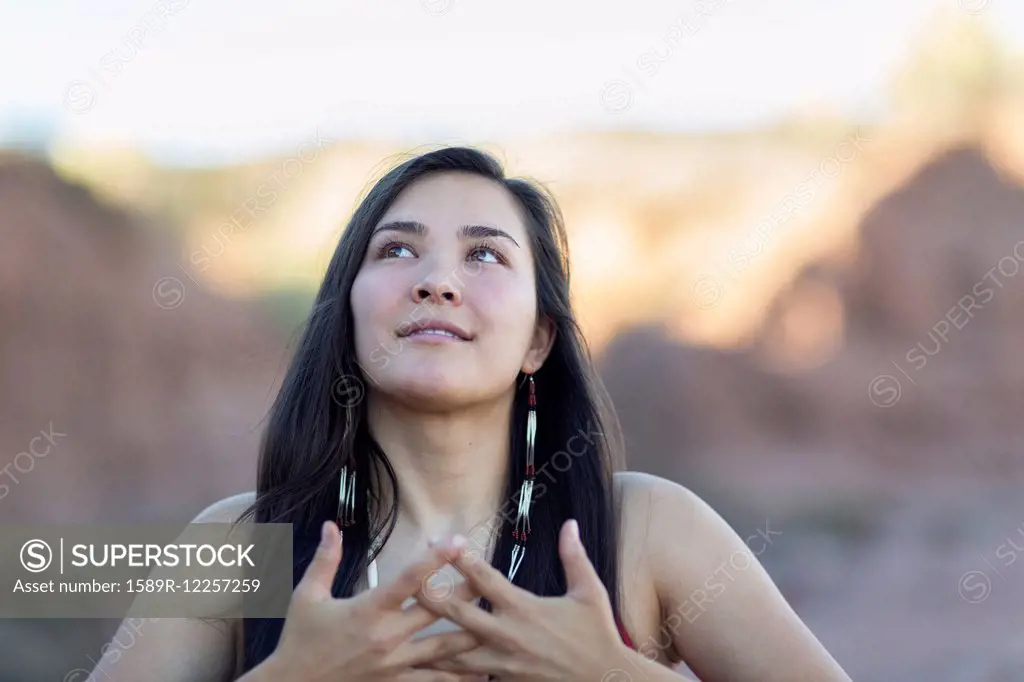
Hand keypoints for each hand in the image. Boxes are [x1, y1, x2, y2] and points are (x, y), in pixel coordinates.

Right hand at [264, 520, 482, 681]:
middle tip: (489, 576)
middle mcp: (386, 637)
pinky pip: (433, 681)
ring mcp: (394, 664)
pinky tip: (482, 673)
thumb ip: (325, 560)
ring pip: (443, 649)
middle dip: (465, 592)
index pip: (408, 580)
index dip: (435, 559)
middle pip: (436, 611)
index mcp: (367, 610)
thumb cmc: (299, 639)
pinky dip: (458, 677)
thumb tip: (331, 525)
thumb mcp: (306, 596)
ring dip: (470, 634)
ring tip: (496, 622)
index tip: (456, 541)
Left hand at [414, 519, 629, 681]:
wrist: (604, 681)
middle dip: (432, 597)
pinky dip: (450, 671)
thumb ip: (574, 557)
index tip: (444, 542)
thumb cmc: (597, 634)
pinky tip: (431, 665)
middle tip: (409, 581)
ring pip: (456, 651)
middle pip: (459, 614)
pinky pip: (470, 676)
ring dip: (432, 636)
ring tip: (407, 626)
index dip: (462, 559)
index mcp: (525, 608)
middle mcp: (508, 635)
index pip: (486, 579)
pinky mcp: (504, 681)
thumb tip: (569, 524)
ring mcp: (503, 662)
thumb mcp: (590, 591)